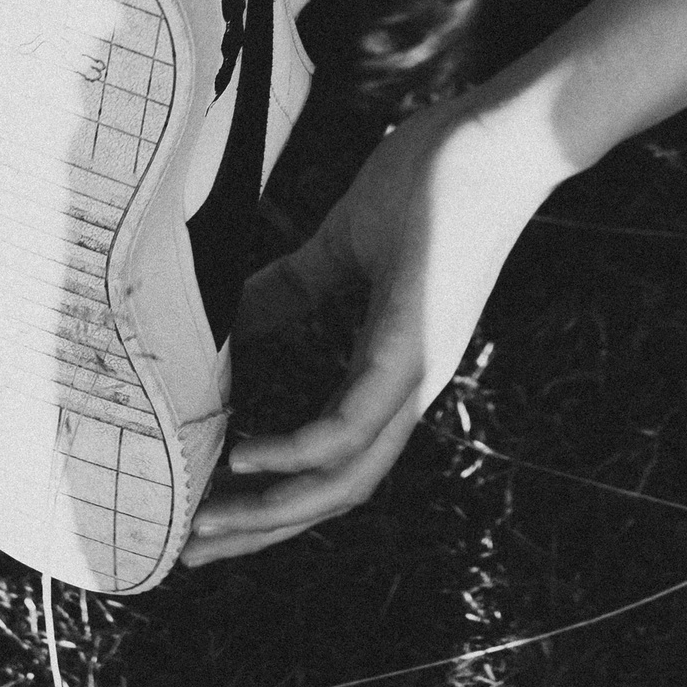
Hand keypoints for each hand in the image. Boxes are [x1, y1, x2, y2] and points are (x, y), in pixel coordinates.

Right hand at [181, 97, 557, 565]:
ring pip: (345, 476)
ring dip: (273, 512)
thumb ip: (291, 287)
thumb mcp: (341, 245)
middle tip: (189, 551)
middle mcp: (407, 385)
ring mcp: (416, 368)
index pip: (330, 460)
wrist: (498, 135)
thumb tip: (230, 313)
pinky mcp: (416, 340)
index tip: (205, 512)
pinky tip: (246, 458)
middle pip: (333, 492)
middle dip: (260, 529)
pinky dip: (300, 451)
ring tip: (206, 525)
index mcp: (390, 367)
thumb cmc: (431, 182)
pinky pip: (355, 421)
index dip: (271, 497)